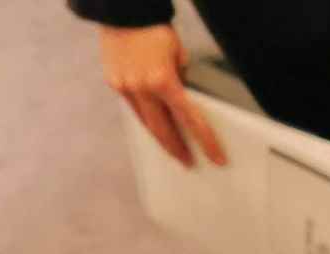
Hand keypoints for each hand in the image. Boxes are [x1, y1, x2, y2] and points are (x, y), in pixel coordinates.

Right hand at [98, 24, 225, 167]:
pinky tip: (154, 126)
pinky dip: (145, 119)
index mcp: (163, 80)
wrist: (123, 11)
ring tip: (173, 150)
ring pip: (146, 123)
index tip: (216, 158)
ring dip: (160, 138)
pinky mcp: (114, 83)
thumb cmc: (155, 29)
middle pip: (164, 130)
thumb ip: (183, 81)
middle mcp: (142, 87)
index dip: (205, 141)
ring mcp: (125, 87)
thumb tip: (186, 102)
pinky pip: (133, 109)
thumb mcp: (179, 55)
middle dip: (178, 149)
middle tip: (189, 163)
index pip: (190, 120)